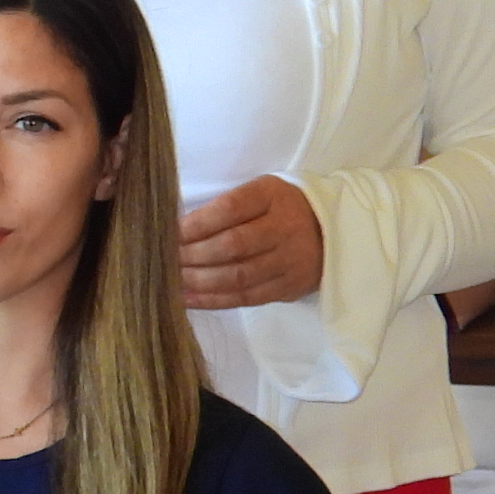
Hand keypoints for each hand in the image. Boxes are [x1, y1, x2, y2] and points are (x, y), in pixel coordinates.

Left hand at [178, 176, 323, 309]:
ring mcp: (291, 260)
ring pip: (239, 276)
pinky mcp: (291, 286)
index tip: (168, 234)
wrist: (331, 228)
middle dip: (192, 255)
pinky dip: (214, 300)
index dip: (195, 224)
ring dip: (199, 281)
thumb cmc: (277, 207)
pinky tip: (188, 299)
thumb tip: (175, 231)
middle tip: (163, 261)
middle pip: (233, 245)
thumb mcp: (257, 193)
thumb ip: (223, 208)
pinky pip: (248, 297)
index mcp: (272, 196)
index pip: (229, 208)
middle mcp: (285, 228)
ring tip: (171, 281)